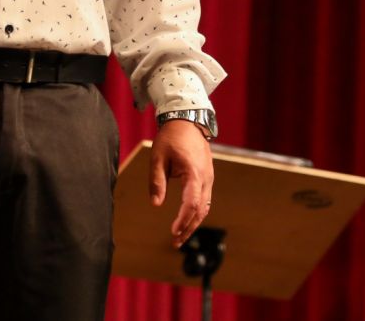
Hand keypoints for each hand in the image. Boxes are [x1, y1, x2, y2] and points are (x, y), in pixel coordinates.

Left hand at [149, 119, 213, 247]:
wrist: (187, 121)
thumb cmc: (170, 138)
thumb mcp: (157, 158)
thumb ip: (157, 182)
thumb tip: (156, 204)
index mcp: (194, 173)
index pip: (191, 203)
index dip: (183, 220)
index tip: (173, 232)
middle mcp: (205, 178)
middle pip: (200, 210)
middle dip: (188, 228)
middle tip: (175, 243)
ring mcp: (209, 178)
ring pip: (204, 206)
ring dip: (193, 223)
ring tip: (179, 237)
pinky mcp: (207, 177)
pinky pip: (204, 199)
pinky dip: (196, 212)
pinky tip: (186, 221)